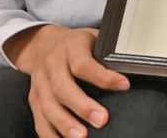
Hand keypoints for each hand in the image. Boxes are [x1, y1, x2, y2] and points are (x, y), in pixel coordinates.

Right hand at [4, 24, 129, 137]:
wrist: (44, 44)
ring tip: (81, 137)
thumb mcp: (93, 38)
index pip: (84, 64)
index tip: (123, 86)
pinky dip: (49, 133)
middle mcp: (52, 64)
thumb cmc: (77, 44)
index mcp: (71, 47)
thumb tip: (133, 68)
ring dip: (65, 123)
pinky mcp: (34, 98)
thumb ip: (107, 53)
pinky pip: (39, 118)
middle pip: (63, 87)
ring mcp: (40, 82)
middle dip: (82, 106)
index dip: (103, 77)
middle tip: (101, 120)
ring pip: (48, 105)